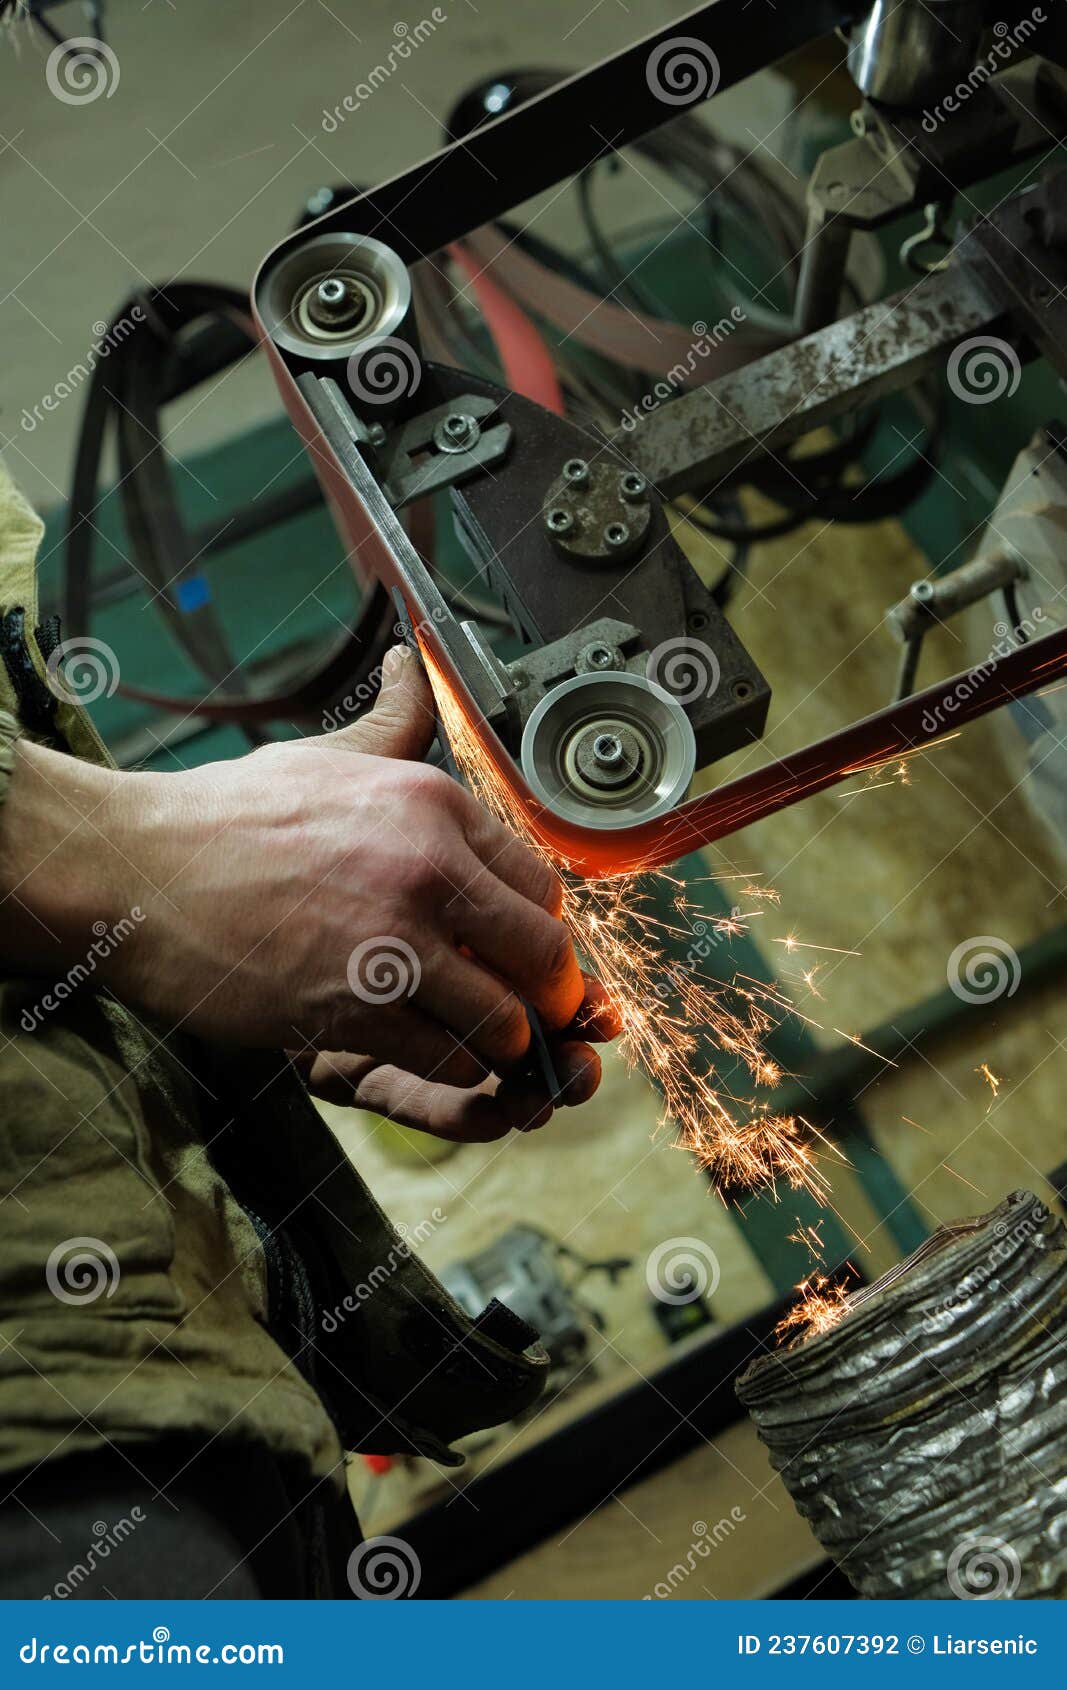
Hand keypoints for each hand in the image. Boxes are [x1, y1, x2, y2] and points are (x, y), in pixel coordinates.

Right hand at [1, 645, 617, 1137]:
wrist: (136, 871)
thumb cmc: (223, 817)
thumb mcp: (324, 753)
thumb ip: (391, 722)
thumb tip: (412, 661)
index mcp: (434, 804)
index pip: (544, 884)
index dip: (537, 928)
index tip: (516, 951)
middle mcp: (428, 869)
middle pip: (544, 958)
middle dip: (542, 996)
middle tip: (520, 1011)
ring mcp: (394, 943)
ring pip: (504, 1022)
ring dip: (497, 1042)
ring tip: (471, 1038)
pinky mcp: (354, 1009)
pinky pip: (446, 1058)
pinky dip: (447, 1067)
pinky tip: (421, 1050)